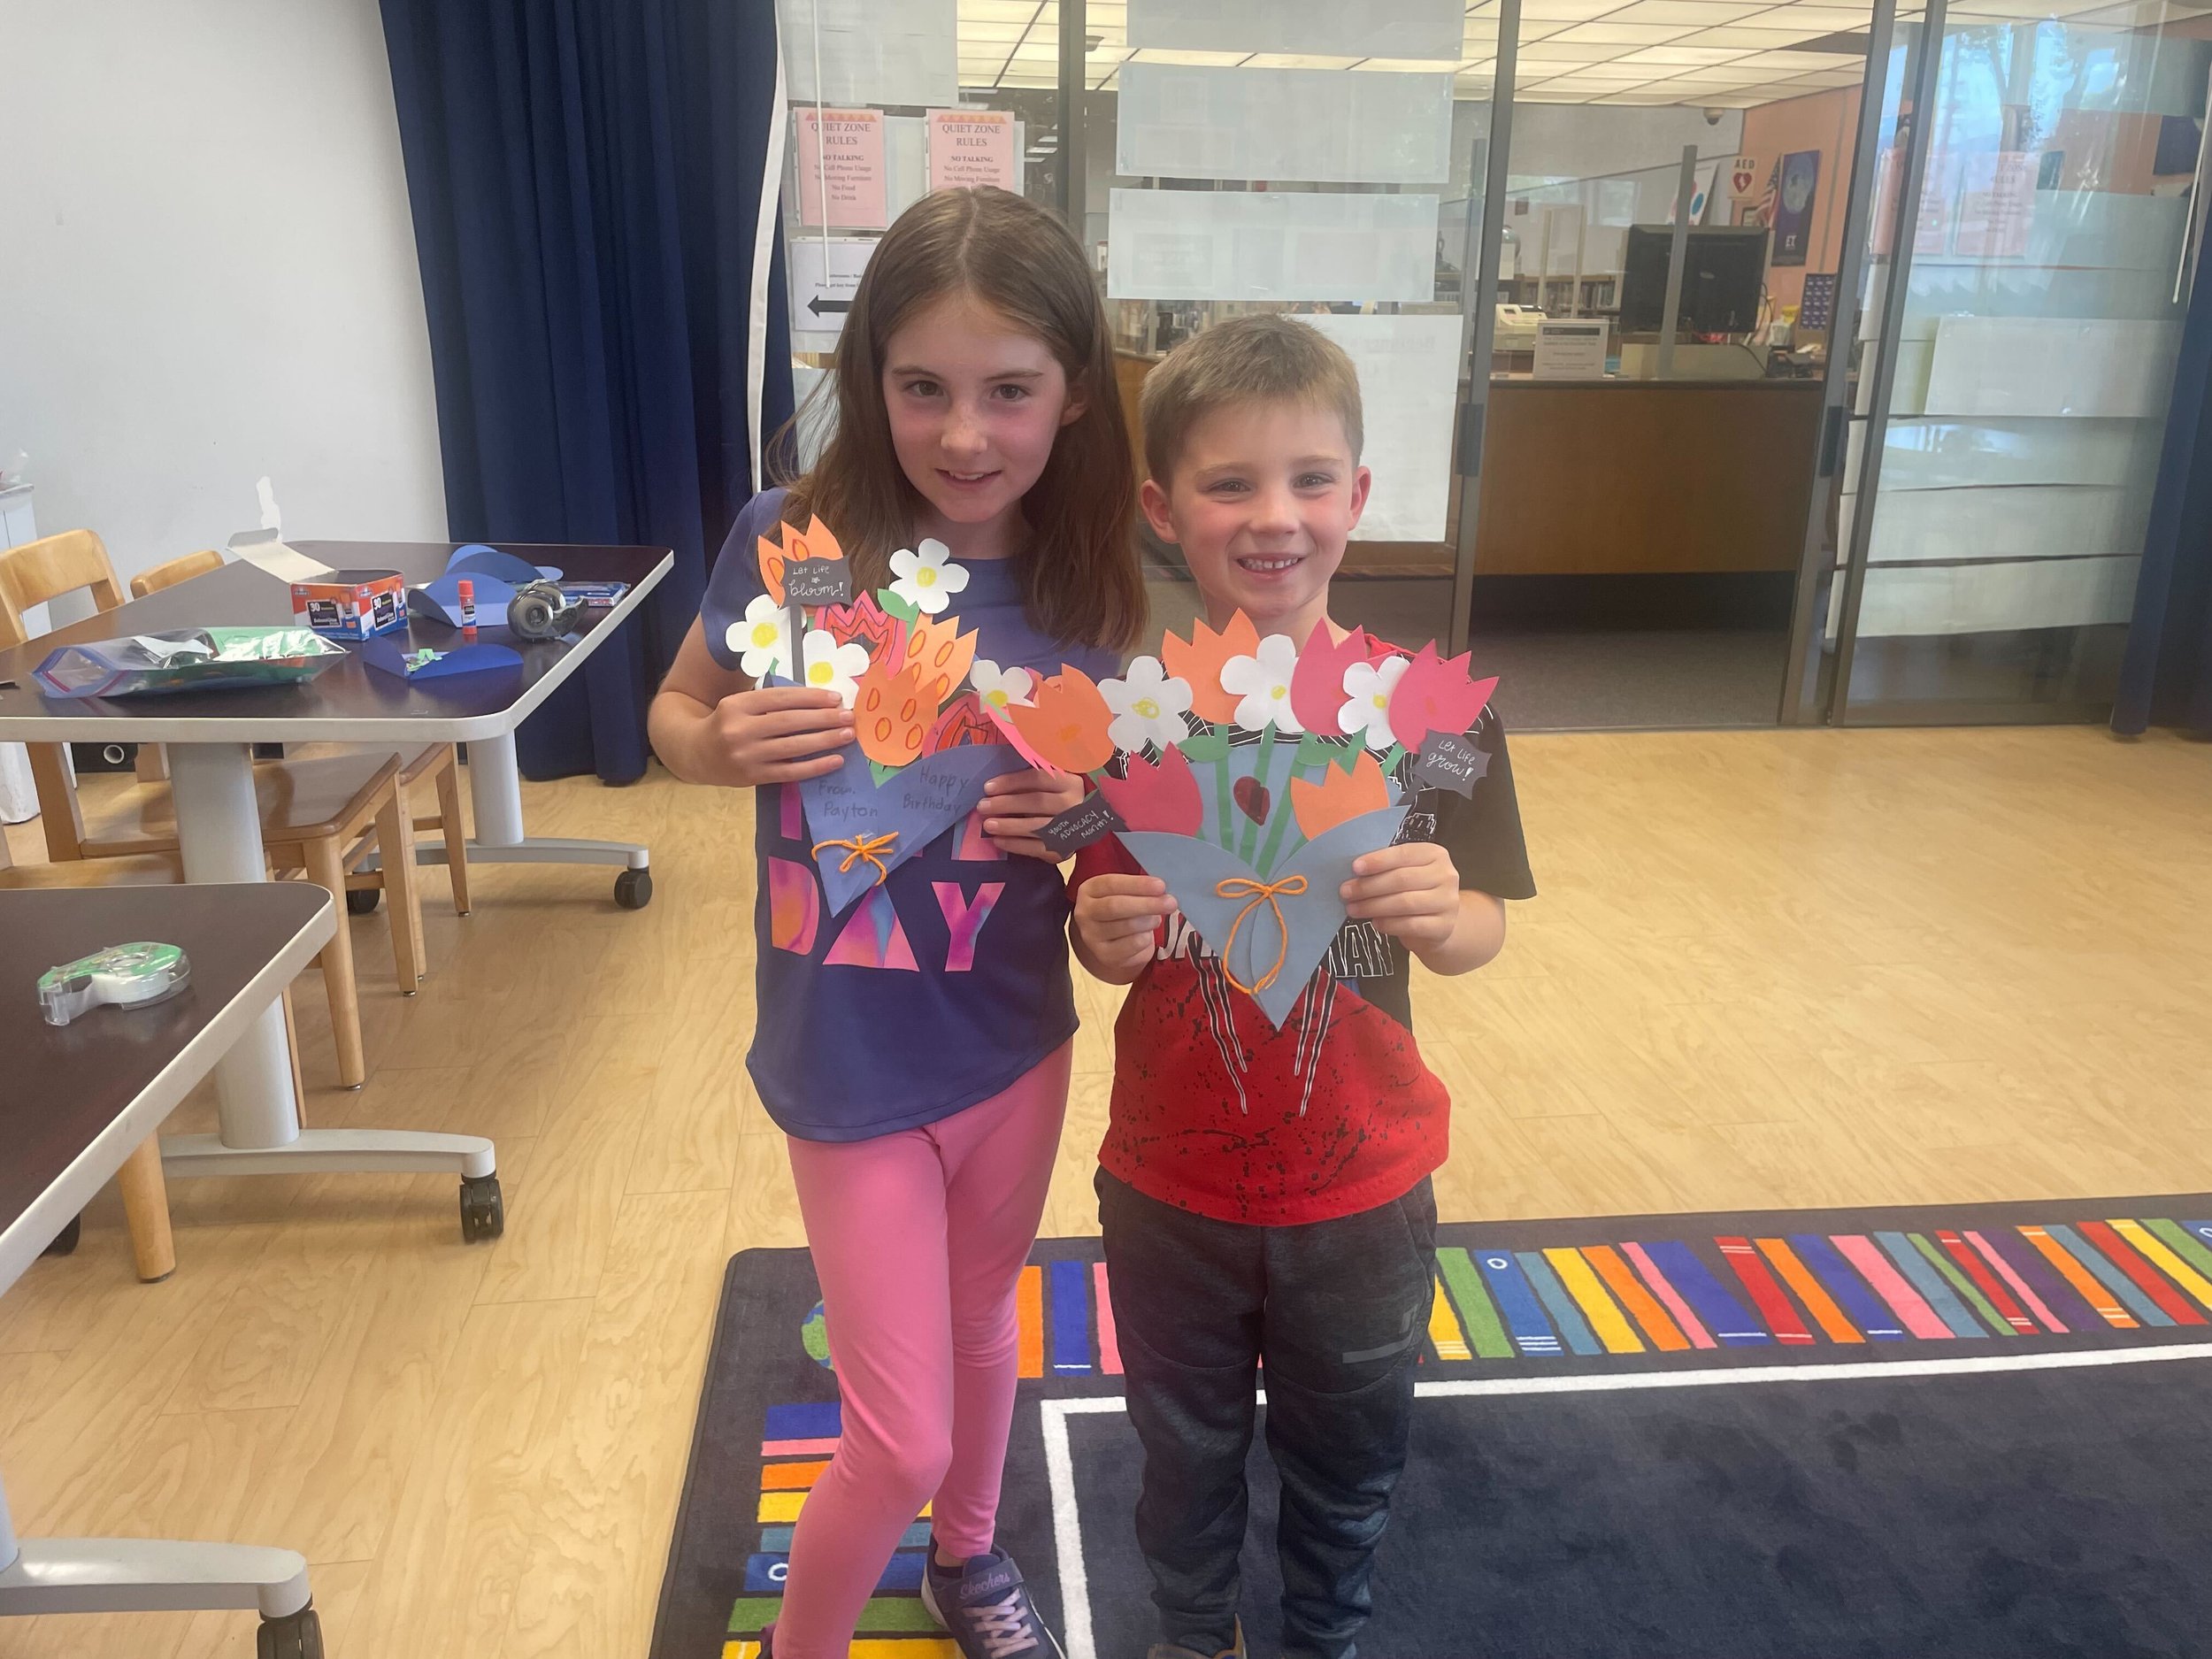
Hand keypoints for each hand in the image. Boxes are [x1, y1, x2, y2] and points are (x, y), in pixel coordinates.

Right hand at [692, 686, 853, 786]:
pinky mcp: (753, 777)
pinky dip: (815, 766)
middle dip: (823, 718)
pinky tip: (835, 760)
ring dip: (825, 740)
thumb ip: (771, 703)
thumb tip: (818, 702)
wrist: (696, 753)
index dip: (811, 697)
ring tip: (847, 735)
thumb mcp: (740, 704)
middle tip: (849, 716)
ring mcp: (746, 755)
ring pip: (793, 746)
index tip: (836, 698)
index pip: (781, 698)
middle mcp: (740, 729)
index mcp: (738, 704)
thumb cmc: (727, 724)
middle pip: (790, 722)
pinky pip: (790, 771)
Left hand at [981, 768, 1083, 861]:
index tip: (988, 787)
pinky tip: (999, 841)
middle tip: (983, 806)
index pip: (1038, 778)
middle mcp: (1073, 805)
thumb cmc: (1054, 798)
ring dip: (1009, 826)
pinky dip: (1016, 845)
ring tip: (988, 825)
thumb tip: (994, 785)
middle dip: (1007, 804)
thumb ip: (1028, 779)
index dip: (1011, 782)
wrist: (1077, 826)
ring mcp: (1071, 829)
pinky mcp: (1064, 850)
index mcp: (1069, 782)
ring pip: (1037, 826)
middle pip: (1037, 802)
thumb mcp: (1048, 784)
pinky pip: (1037, 848)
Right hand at [1073, 874, 1175, 978]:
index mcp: (1089, 890)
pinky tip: (1147, 934)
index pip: (1111, 884)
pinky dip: (1145, 938)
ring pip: (1125, 927)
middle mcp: (1085, 913)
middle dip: (1146, 904)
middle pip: (1115, 906)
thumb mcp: (1124, 893)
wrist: (1113, 939)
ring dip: (1148, 921)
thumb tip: (1162, 890)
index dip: (1138, 885)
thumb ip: (1138, 888)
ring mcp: (1092, 936)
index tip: (1161, 886)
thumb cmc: (1122, 909)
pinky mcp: (1104, 955)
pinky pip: (1131, 945)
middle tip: (1170, 903)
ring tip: (1157, 919)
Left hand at [1341, 842, 1462, 954]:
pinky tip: (1375, 923)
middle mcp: (1446, 876)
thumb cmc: (1415, 892)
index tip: (1355, 868)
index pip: (1404, 854)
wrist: (1439, 923)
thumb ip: (1387, 868)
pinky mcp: (1444, 926)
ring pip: (1405, 903)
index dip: (1378, 861)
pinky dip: (1388, 924)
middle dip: (1369, 886)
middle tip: (1346, 892)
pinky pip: (1411, 925)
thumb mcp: (1407, 872)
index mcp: (1435, 854)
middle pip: (1402, 879)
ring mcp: (1448, 902)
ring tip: (1353, 909)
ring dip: (1373, 906)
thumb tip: (1354, 871)